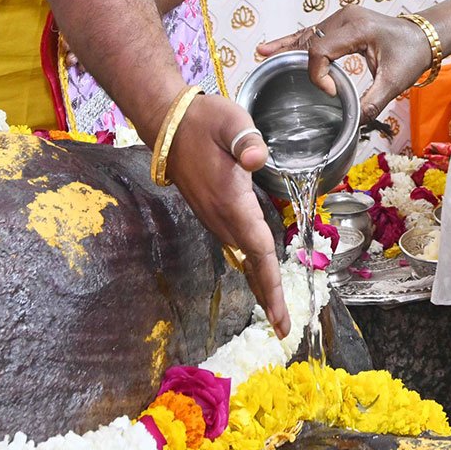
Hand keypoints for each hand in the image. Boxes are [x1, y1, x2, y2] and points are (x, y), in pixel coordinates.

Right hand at [161, 93, 288, 337]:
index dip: (272, 285)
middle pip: (253, 264)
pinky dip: (252, 264)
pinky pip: (237, 244)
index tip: (281, 318)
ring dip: (260, 282)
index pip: (259, 252)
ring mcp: (214, 216)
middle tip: (284, 329)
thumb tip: (256, 158)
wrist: (167, 121)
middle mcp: (222, 217)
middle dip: (268, 297)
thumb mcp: (230, 122)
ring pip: (244, 257)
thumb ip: (246, 140)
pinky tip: (260, 270)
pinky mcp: (212, 211)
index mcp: (231, 202)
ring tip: (276, 309)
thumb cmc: (203, 120)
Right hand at [259, 7, 434, 118]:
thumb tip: (354, 122)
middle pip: (309, 41)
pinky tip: (271, 47)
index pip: (320, 50)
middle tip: (283, 81)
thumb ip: (373, 102)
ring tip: (262, 56)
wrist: (425, 36)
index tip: (333, 92)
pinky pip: (312, 33)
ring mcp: (341, 17)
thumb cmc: (412, 53)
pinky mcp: (340, 23)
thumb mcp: (395, 82)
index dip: (319, 75)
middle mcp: (345, 17)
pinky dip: (294, 42)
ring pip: (306, 35)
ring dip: (287, 48)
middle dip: (297, 63)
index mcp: (357, 28)